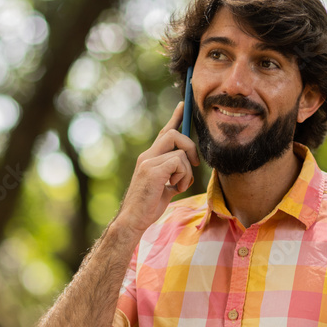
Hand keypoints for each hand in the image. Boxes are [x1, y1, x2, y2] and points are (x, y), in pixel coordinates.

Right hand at [114, 101, 199, 235]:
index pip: (164, 132)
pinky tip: (175, 189)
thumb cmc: (147, 207)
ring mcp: (148, 162)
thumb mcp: (163, 186)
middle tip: (193, 165)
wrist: (132, 221)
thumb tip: (186, 167)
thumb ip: (172, 173)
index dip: (175, 118)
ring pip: (180, 151)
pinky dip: (183, 177)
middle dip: (190, 147)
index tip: (182, 105)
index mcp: (149, 157)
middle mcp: (147, 155)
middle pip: (174, 134)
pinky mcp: (153, 170)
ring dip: (187, 171)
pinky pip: (179, 162)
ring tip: (178, 186)